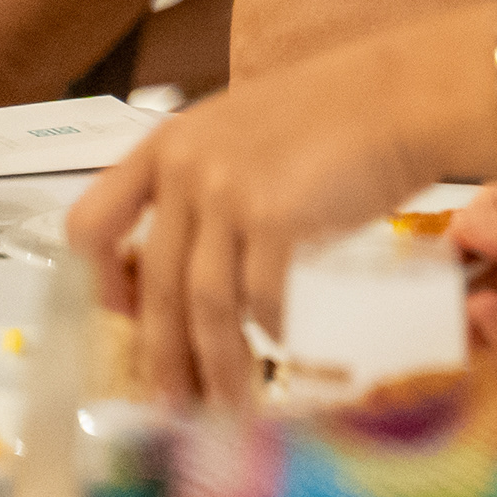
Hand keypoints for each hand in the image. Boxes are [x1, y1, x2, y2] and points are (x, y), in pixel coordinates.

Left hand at [66, 36, 432, 405]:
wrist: (404, 95)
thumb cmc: (339, 114)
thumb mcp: (246, 134)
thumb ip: (208, 184)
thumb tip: (196, 270)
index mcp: (169, 143)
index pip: (91, 221)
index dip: (96, 282)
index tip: (121, 318)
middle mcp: (187, 166)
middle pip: (156, 283)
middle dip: (164, 354)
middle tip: (172, 401)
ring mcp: (229, 190)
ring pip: (206, 304)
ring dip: (218, 363)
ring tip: (229, 401)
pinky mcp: (276, 215)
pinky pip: (263, 297)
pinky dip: (274, 330)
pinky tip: (288, 343)